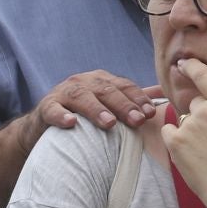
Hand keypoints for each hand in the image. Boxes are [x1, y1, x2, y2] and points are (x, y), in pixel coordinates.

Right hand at [28, 69, 161, 145]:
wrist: (44, 126)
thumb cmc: (82, 116)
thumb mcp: (107, 105)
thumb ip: (131, 99)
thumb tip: (162, 94)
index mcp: (100, 81)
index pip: (123, 86)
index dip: (137, 98)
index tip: (150, 113)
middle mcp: (83, 82)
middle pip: (106, 90)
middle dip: (123, 105)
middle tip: (137, 120)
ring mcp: (63, 93)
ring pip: (81, 97)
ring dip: (96, 109)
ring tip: (109, 123)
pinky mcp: (46, 107)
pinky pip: (53, 110)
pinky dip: (61, 115)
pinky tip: (71, 123)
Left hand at [158, 59, 206, 207]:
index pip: (205, 76)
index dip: (192, 66)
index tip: (184, 63)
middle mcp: (206, 111)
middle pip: (197, 103)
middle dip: (203, 115)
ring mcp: (189, 126)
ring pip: (184, 119)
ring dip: (191, 129)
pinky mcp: (175, 143)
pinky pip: (168, 131)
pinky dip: (174, 138)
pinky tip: (191, 153)